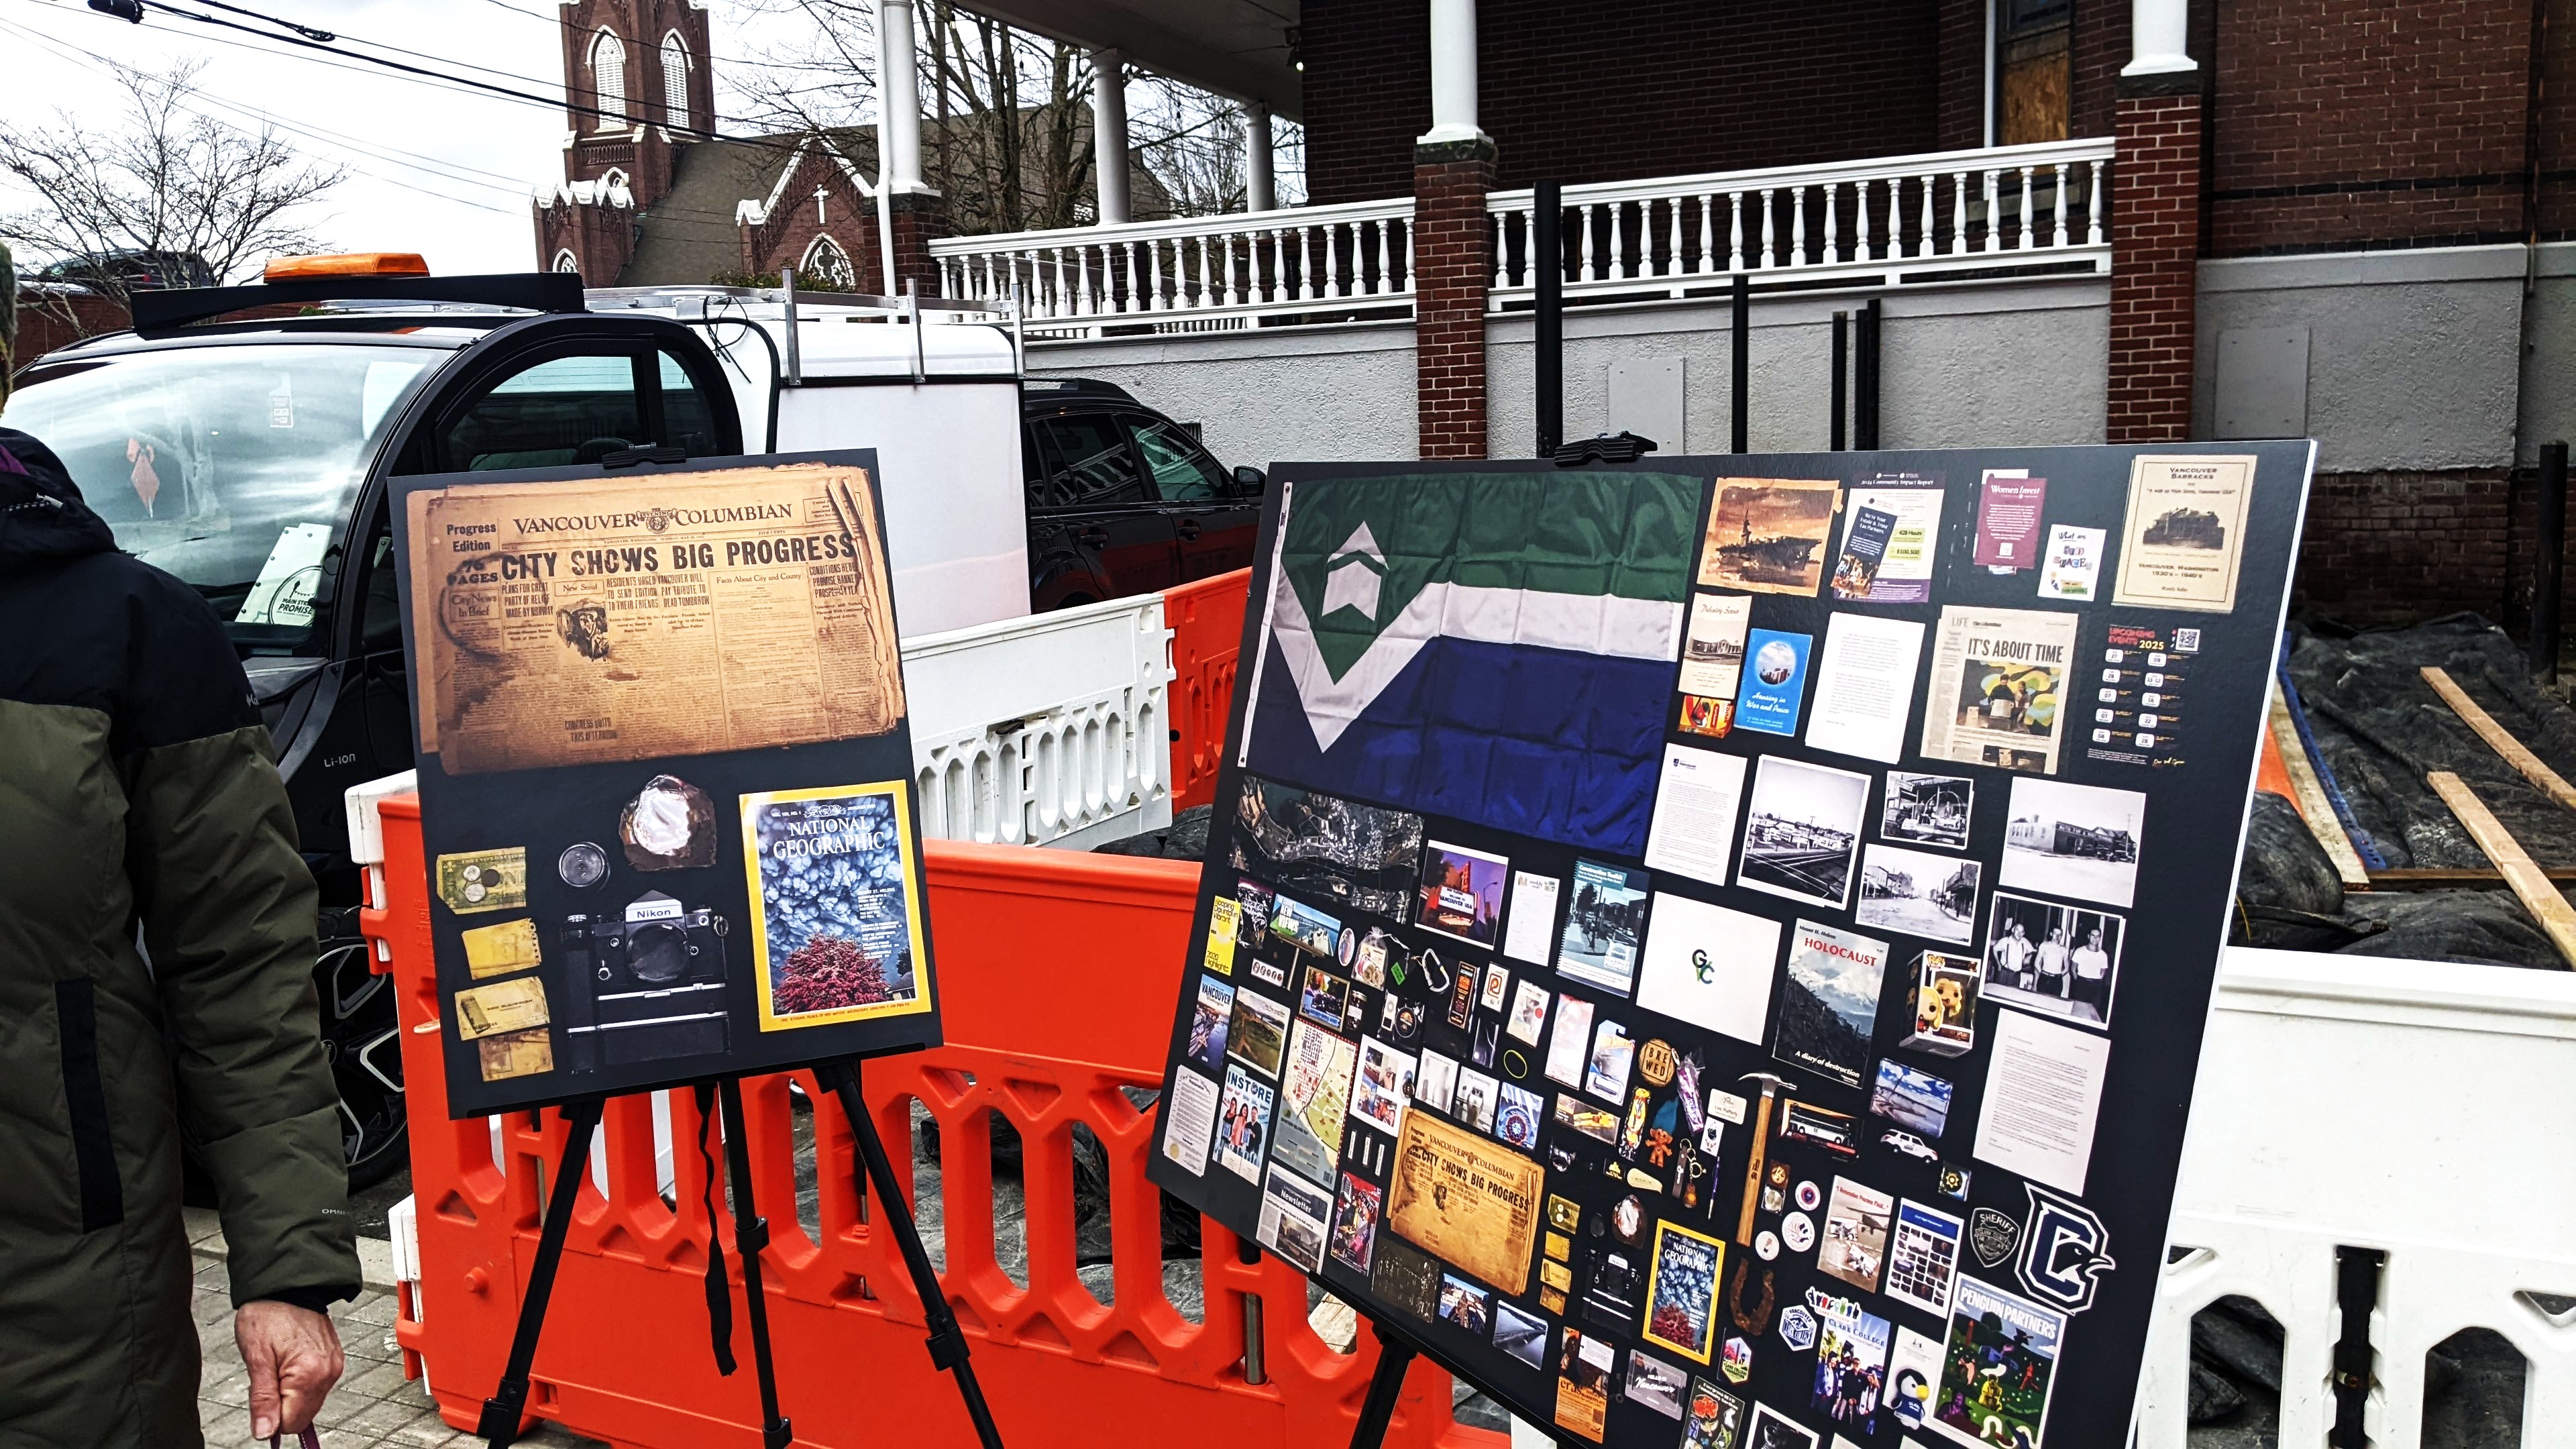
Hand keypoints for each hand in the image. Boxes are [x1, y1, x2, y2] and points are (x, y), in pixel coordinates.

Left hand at [234, 1300, 344, 1440]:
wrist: (287, 1286)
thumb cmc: (268, 1314)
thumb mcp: (256, 1358)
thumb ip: (262, 1400)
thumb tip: (265, 1432)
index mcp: (310, 1374)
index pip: (291, 1423)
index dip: (270, 1417)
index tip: (260, 1399)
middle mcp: (328, 1372)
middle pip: (303, 1416)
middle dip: (281, 1405)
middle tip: (268, 1378)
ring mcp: (334, 1366)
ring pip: (309, 1403)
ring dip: (290, 1394)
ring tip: (278, 1367)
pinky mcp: (334, 1360)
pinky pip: (316, 1387)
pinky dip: (300, 1383)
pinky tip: (290, 1363)